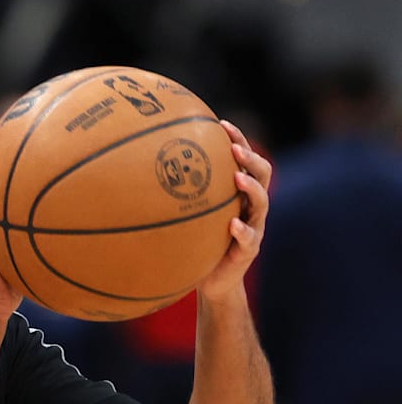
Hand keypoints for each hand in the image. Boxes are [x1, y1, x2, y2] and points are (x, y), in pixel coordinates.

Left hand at [197, 120, 271, 301]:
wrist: (211, 279)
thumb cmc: (197, 241)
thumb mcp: (188, 213)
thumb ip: (179, 193)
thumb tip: (140, 165)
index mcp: (239, 194)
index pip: (245, 160)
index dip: (238, 140)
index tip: (221, 124)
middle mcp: (251, 207)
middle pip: (262, 175)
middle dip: (250, 158)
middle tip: (234, 148)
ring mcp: (253, 227)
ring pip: (262, 203)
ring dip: (251, 188)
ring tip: (237, 177)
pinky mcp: (248, 251)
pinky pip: (250, 239)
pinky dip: (242, 230)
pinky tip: (233, 224)